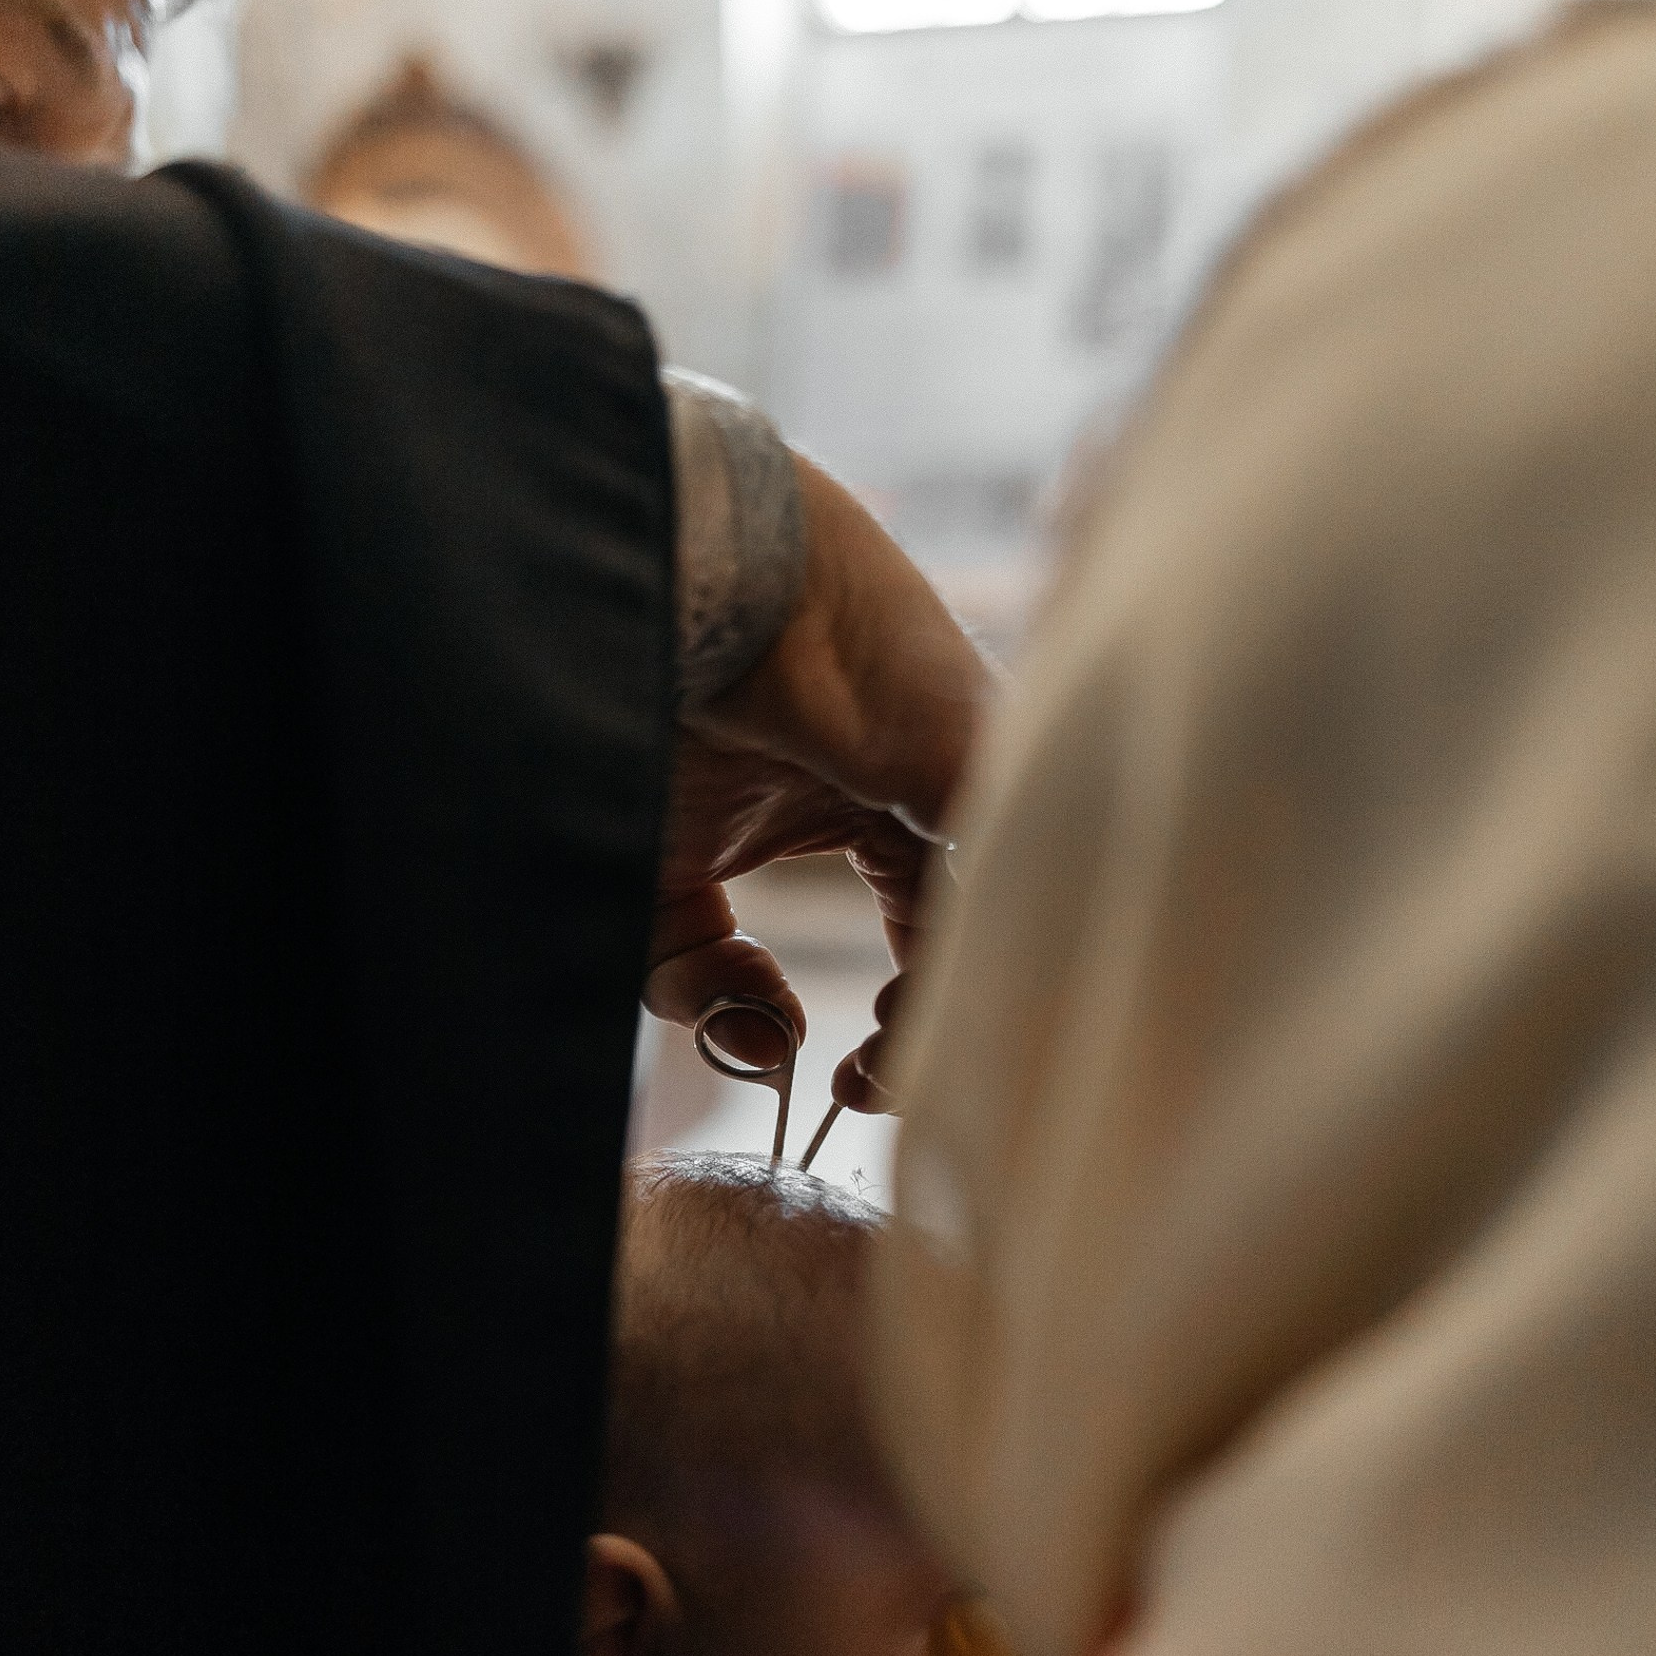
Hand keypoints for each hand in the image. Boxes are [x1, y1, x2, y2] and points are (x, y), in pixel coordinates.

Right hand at [645, 460, 991, 1104]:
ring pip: (1010, 915)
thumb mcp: (650, 877)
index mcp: (880, 802)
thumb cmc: (643, 693)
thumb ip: (698, 978)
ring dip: (947, 1014)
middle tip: (860, 1086)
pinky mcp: (976, 744)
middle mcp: (942, 783)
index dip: (894, 1035)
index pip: (933, 944)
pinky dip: (974, 954)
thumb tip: (771, 1048)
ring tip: (875, 1060)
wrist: (646, 570)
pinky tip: (914, 1006)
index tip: (825, 1078)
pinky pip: (1012, 871)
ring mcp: (971, 760)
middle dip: (929, 1041)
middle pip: (991, 941)